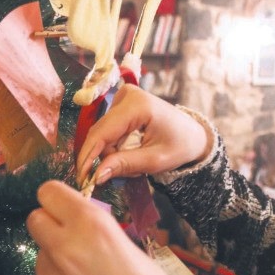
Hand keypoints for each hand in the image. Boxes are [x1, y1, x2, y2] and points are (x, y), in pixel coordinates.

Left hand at [27, 180, 230, 274]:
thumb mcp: (125, 244)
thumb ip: (92, 229)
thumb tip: (71, 221)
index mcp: (90, 224)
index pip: (48, 192)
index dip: (58, 202)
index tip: (64, 210)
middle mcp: (64, 248)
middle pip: (34, 220)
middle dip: (50, 228)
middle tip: (70, 244)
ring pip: (40, 258)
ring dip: (55, 265)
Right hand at [76, 85, 212, 186]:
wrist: (192, 134)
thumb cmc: (179, 146)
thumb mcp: (154, 160)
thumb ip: (124, 165)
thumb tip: (96, 175)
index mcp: (137, 105)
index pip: (102, 132)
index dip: (88, 156)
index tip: (82, 179)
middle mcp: (126, 95)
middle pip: (100, 133)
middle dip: (104, 157)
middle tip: (120, 175)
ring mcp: (122, 97)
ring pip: (102, 134)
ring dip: (112, 154)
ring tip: (134, 164)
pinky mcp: (121, 104)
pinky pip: (107, 131)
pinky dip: (115, 147)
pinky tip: (131, 153)